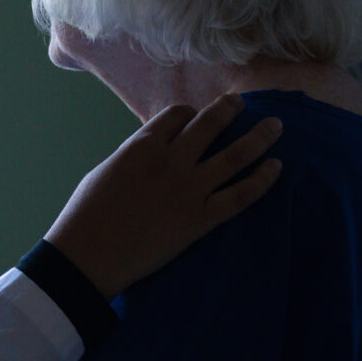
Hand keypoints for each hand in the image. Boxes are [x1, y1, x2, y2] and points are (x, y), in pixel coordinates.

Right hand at [44, 96, 281, 298]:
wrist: (88, 256)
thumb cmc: (85, 215)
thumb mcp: (105, 170)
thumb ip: (134, 156)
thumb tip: (152, 152)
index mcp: (142, 146)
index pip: (177, 114)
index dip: (190, 112)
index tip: (196, 117)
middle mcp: (171, 161)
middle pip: (211, 124)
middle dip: (230, 109)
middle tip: (242, 103)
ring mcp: (189, 190)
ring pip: (235, 155)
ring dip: (260, 137)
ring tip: (276, 126)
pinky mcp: (200, 219)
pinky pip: (240, 195)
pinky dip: (262, 180)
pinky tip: (276, 167)